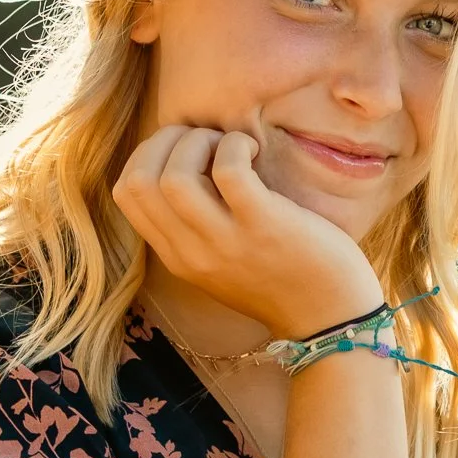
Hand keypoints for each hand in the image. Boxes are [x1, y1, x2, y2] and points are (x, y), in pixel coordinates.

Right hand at [112, 124, 382, 338]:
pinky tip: (255, 151)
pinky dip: (236, 145)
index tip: (186, 149)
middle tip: (208, 142)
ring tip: (230, 146)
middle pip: (139, 181)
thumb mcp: (221, 260)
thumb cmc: (284, 276)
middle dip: (168, 141)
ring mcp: (226, 241)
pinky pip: (229, 169)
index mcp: (177, 256)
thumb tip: (185, 162)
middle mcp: (192, 252)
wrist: (330, 317)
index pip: (126, 194)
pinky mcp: (263, 225)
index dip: (149, 154)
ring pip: (174, 176)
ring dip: (199, 142)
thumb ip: (195, 226)